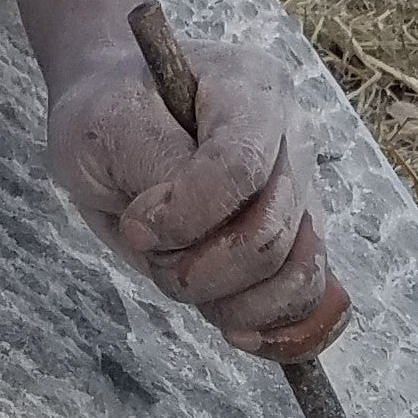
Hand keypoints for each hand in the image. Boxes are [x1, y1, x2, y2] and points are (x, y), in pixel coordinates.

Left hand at [47, 45, 340, 357]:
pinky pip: (311, 298)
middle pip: (271, 231)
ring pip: (296, 273)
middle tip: (148, 251)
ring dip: (230, 300)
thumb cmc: (110, 113)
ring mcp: (303, 188)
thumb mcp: (107, 124)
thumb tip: (189, 226)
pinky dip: (278, 327)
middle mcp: (292, 136)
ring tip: (178, 278)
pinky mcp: (300, 238)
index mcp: (250, 87)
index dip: (187, 215)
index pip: (241, 166)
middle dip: (201, 267)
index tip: (135, 225)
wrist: (117, 121)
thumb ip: (156, 164)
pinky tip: (238, 329)